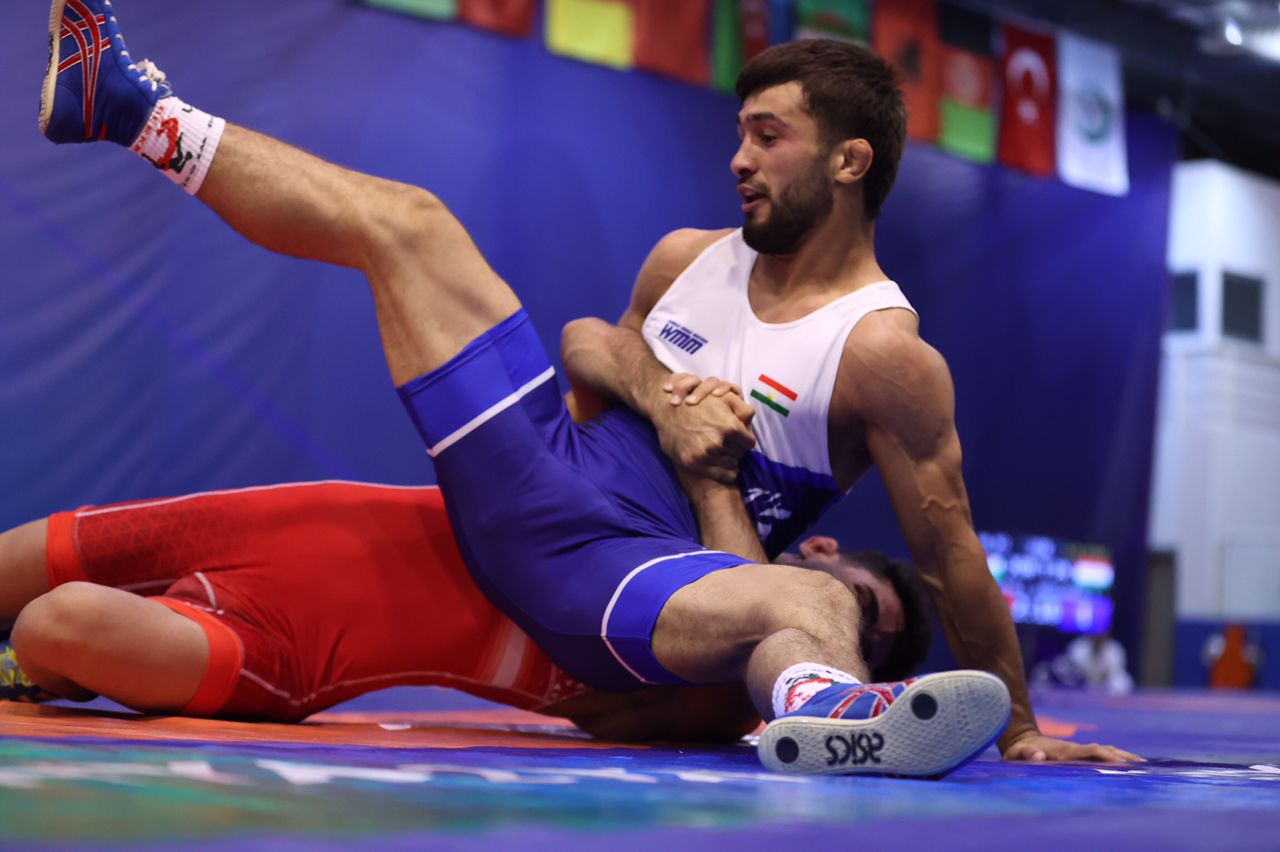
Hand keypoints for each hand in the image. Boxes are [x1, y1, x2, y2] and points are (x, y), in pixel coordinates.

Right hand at [651, 374, 754, 483]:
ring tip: (722, 452)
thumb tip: (751, 422)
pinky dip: (724, 472)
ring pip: (732, 465)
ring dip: (729, 459)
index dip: (745, 439)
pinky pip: (721, 475)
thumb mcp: (723, 398)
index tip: (739, 438)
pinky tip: (721, 465)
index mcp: (729, 427)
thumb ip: (742, 409)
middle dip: (737, 448)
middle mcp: (719, 443)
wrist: (667, 409)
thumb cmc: (698, 402)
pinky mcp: (693, 463)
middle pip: (741, 454)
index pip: (750, 442)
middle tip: (729, 444)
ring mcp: (705, 455)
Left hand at [1002, 732, 1143, 763]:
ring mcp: (1079, 751)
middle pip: (1101, 750)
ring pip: (1105, 751)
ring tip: (1143, 764)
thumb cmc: (1020, 751)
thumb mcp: (1017, 753)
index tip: (1115, 759)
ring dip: (1122, 756)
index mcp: (1062, 751)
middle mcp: (1074, 749)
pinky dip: (1117, 757)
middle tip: (1140, 764)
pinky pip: (1102, 754)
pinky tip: (1131, 764)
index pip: (1084, 751)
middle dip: (1119, 755)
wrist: (1022, 738)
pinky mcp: (1081, 754)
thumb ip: (1027, 754)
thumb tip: (1040, 757)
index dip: (1099, 754)